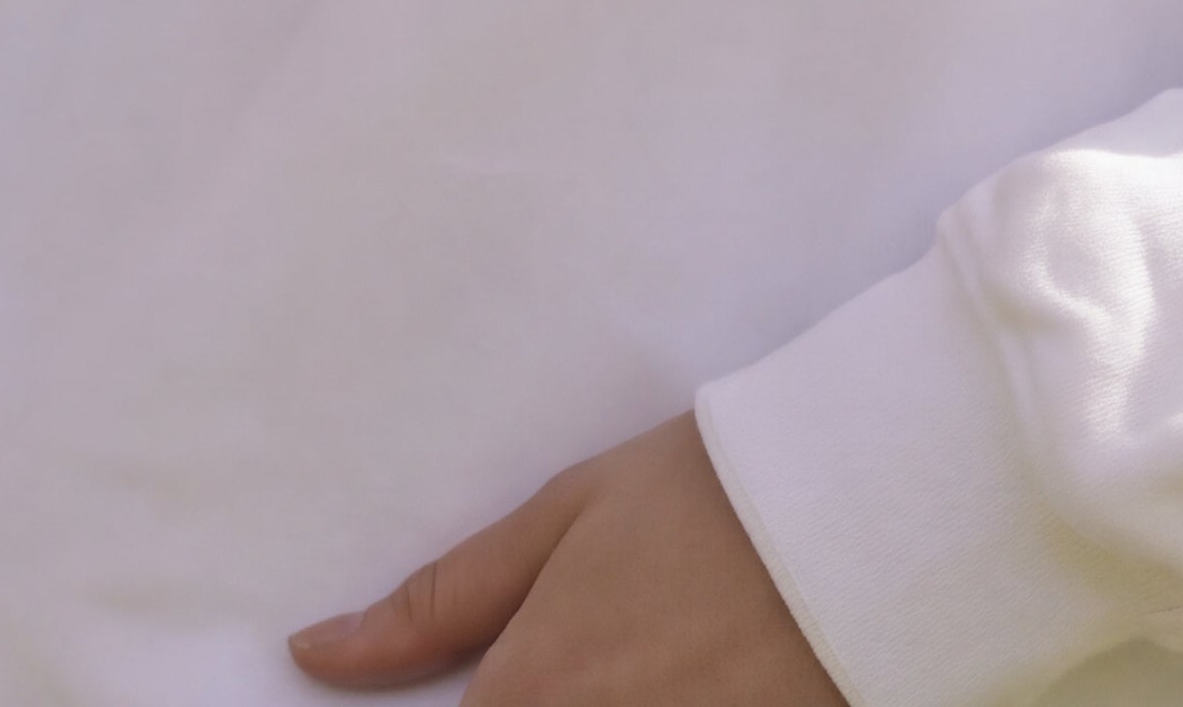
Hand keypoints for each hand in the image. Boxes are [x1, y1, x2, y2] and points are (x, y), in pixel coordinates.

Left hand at [288, 412, 840, 706]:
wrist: (864, 506)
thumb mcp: (566, 516)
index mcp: (528, 698)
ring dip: (595, 704)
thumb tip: (318, 652)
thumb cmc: (707, 496)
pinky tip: (677, 679)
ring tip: (641, 655)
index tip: (501, 677)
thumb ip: (440, 601)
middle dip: (533, 701)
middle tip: (588, 650)